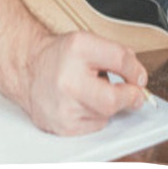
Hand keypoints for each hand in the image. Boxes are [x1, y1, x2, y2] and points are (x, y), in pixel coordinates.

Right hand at [0, 31, 148, 135]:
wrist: (28, 69)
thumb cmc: (61, 56)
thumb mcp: (89, 42)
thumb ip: (118, 55)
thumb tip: (138, 77)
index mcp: (77, 49)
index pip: (119, 60)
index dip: (135, 70)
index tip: (139, 77)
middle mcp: (67, 80)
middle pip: (112, 99)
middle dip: (129, 97)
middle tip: (132, 93)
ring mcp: (62, 106)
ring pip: (105, 115)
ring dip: (108, 105)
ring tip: (92, 90)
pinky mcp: (61, 126)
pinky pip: (95, 126)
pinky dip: (96, 116)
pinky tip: (83, 103)